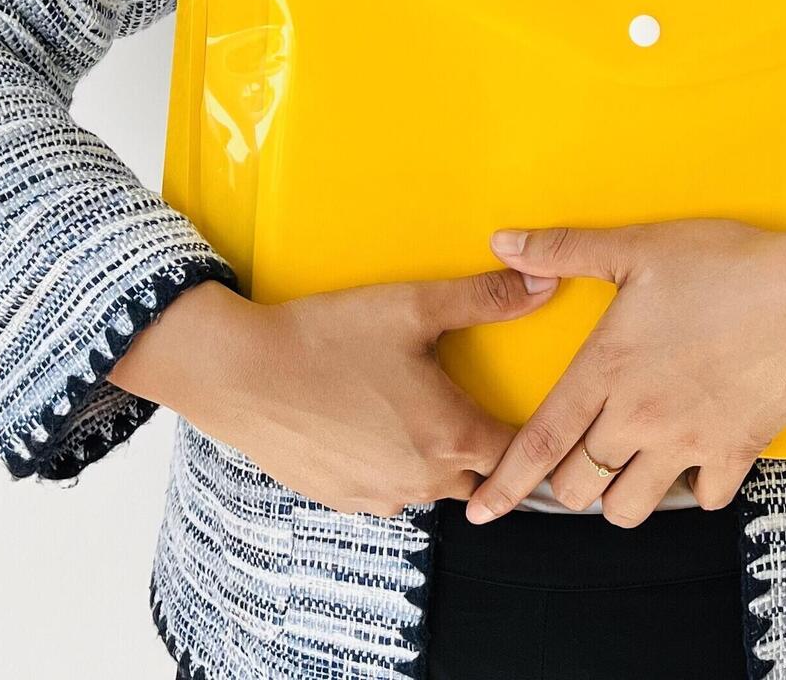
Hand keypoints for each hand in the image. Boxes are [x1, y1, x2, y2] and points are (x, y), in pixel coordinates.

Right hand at [141, 265, 561, 518]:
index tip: (525, 407)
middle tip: (469, 400)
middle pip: (480, 476)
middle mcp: (424, 480)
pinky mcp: (344, 502)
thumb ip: (484, 298)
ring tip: (415, 408)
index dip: (530, 431)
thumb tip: (544, 283)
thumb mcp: (411, 307)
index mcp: (451, 436)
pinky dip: (394, 466)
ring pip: (434, 487)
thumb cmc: (328, 338)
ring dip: (437, 457)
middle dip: (483, 445)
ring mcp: (382, 498)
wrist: (241, 375)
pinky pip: (391, 492)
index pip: (521, 453)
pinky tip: (372, 425)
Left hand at [464, 219, 785, 526]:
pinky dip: (692, 488)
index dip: (504, 482)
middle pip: (577, 486)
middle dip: (566, 484)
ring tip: (628, 465)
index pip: (538, 441)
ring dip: (621, 494)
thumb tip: (501, 241)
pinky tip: (693, 459)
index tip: (479, 510)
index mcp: (606, 369)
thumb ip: (564, 248)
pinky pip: (701, 498)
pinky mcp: (733, 454)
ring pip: (631, 506)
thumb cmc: (725, 266)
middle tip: (576, 463)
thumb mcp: (637, 246)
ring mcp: (687, 442)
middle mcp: (639, 417)